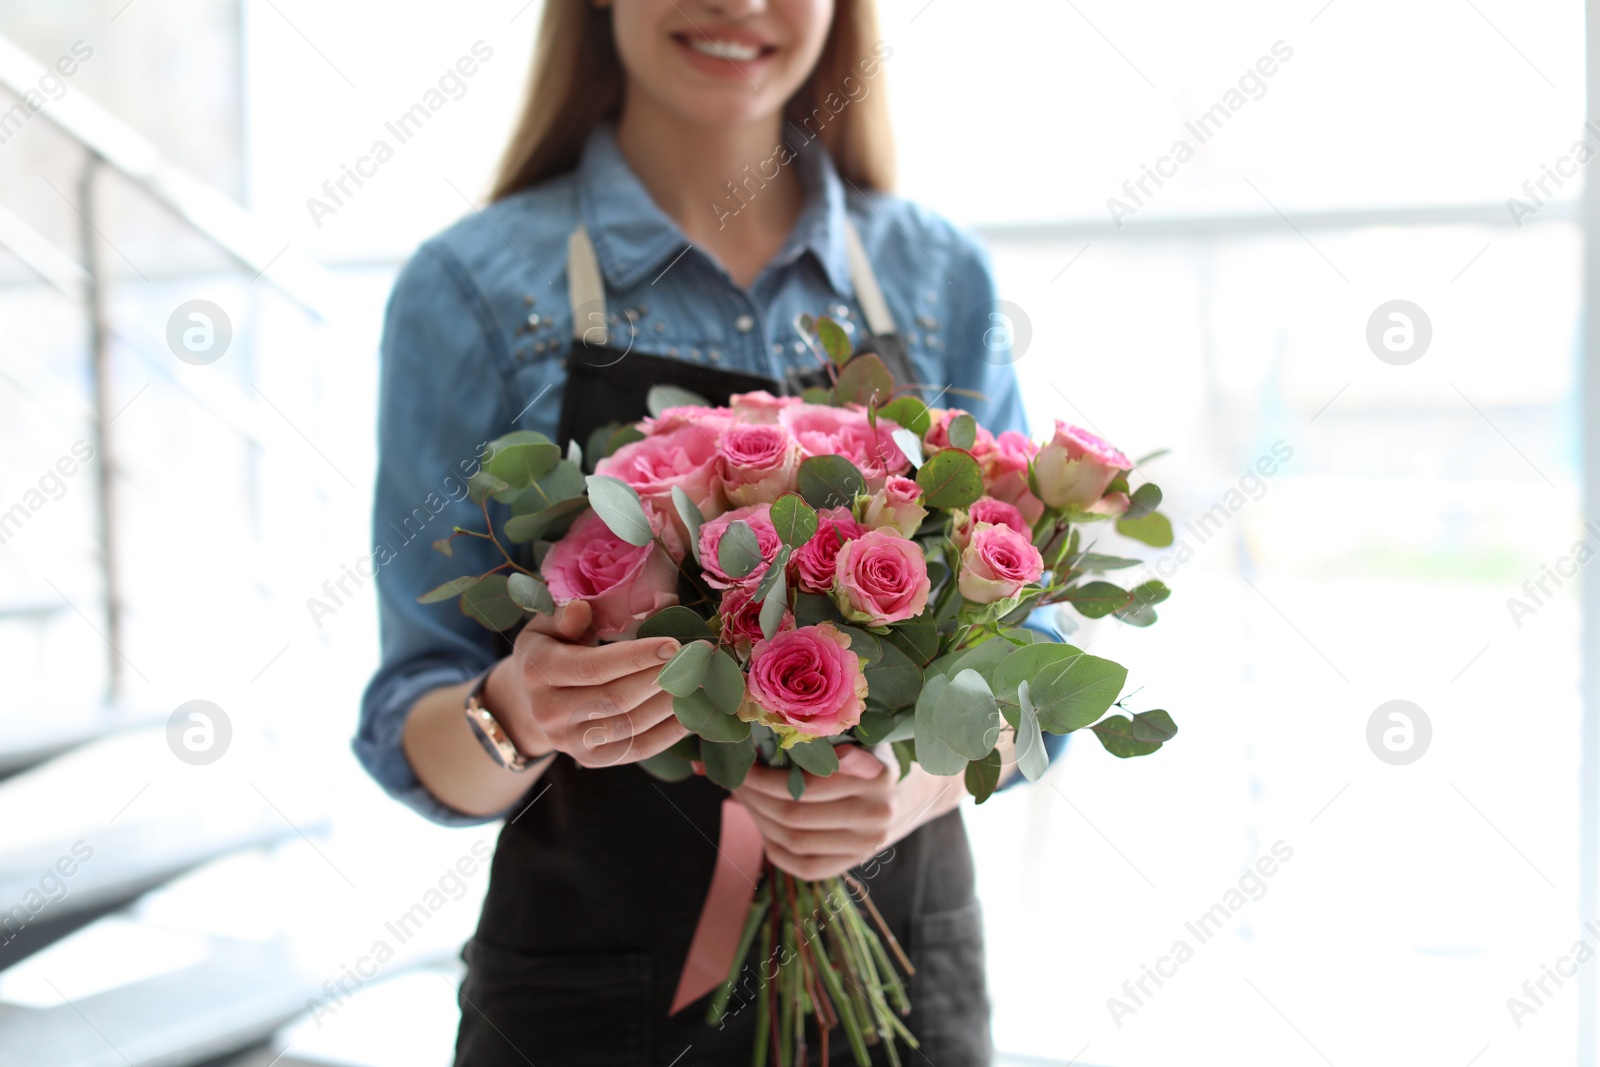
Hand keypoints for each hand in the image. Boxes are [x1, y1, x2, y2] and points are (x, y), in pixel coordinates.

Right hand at [482, 600, 688, 768]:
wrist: (528, 703)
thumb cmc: (547, 651)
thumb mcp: (546, 626)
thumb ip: (566, 617)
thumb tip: (583, 608)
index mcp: (539, 672)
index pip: (593, 668)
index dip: (635, 657)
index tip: (673, 644)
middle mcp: (550, 711)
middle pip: (615, 699)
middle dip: (661, 678)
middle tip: (695, 660)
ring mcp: (570, 741)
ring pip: (630, 725)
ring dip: (670, 703)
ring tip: (697, 681)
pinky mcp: (591, 759)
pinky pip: (637, 749)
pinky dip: (668, 733)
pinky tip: (691, 711)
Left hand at [733, 746, 966, 879]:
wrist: (913, 791)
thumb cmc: (872, 754)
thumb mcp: (857, 735)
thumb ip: (822, 735)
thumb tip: (757, 736)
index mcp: (876, 775)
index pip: (807, 785)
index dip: (765, 778)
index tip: (743, 762)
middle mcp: (876, 814)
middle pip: (795, 815)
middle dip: (755, 798)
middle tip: (736, 780)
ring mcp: (867, 844)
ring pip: (795, 841)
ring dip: (759, 820)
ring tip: (746, 799)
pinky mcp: (855, 863)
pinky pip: (805, 867)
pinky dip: (775, 849)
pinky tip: (763, 826)